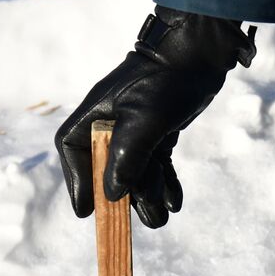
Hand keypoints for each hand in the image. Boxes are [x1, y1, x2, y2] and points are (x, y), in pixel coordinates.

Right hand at [54, 5, 255, 227]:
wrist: (199, 54)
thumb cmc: (165, 81)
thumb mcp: (144, 120)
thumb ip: (127, 158)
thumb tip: (113, 194)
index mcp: (95, 115)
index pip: (74, 152)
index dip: (78, 182)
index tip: (86, 211)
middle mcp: (111, 124)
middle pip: (108, 169)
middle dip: (125, 197)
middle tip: (138, 221)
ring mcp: (135, 130)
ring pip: (136, 172)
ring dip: (150, 195)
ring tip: (164, 216)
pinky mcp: (158, 132)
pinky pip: (157, 166)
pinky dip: (165, 184)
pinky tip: (175, 203)